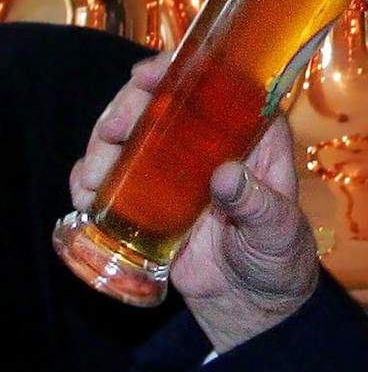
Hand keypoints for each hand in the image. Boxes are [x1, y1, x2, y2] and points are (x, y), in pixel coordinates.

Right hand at [70, 53, 319, 352]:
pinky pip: (115, 174)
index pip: (219, 81)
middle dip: (129, 108)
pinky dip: (92, 177)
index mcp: (253, 134)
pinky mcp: (151, 195)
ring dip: (103, 146)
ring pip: (133, 133)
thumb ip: (257, 204)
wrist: (251, 303)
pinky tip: (85, 194)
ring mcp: (177, 166)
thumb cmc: (278, 258)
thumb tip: (226, 175)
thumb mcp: (277, 230)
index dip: (180, 68)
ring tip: (91, 179)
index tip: (146, 75)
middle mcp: (211, 140)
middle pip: (164, 101)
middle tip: (111, 134)